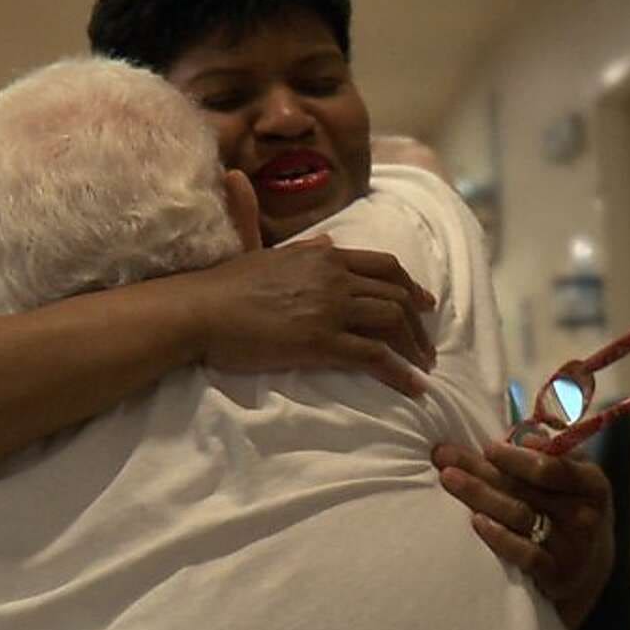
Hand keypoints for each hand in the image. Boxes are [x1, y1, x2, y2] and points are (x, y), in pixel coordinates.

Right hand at [185, 237, 437, 395]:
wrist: (201, 310)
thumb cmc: (225, 286)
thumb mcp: (269, 256)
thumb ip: (303, 249)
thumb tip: (327, 242)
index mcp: (323, 255)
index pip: (383, 266)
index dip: (409, 286)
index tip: (425, 304)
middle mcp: (334, 276)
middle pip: (395, 294)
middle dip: (418, 322)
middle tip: (427, 345)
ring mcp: (330, 308)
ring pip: (392, 321)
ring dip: (414, 346)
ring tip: (423, 368)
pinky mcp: (322, 342)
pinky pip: (375, 356)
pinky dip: (400, 372)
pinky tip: (413, 387)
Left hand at [433, 438, 614, 628]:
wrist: (589, 568)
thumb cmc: (568, 509)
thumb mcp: (573, 479)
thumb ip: (550, 454)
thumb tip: (520, 436)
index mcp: (591, 483)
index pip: (550, 467)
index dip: (515, 457)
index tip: (486, 447)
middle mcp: (585, 515)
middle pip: (524, 489)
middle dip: (480, 470)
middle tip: (443, 456)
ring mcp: (572, 548)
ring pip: (519, 516)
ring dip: (479, 495)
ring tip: (449, 479)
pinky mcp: (558, 575)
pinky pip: (526, 555)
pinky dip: (499, 538)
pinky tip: (476, 522)